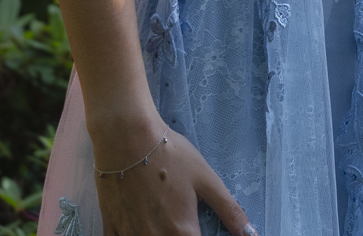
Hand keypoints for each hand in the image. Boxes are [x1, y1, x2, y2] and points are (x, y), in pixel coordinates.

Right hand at [92, 123, 253, 235]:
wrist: (125, 136)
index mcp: (182, 232)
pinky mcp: (110, 227)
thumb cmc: (170, 154)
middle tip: (181, 223)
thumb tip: (252, 233)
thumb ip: (230, 210)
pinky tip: (140, 226)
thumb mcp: (206, 179)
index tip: (198, 230)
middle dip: (181, 235)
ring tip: (165, 223)